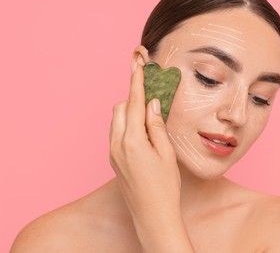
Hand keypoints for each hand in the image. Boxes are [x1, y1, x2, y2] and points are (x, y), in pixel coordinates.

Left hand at [109, 64, 180, 218]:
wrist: (152, 214)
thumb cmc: (164, 186)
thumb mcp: (166, 153)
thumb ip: (156, 125)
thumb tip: (151, 104)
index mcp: (132, 141)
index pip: (133, 103)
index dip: (136, 81)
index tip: (136, 64)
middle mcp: (117, 144)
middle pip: (120, 108)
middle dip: (133, 99)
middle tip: (152, 99)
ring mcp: (113, 153)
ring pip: (116, 120)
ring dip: (130, 112)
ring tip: (150, 119)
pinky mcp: (114, 160)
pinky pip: (116, 133)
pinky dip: (127, 125)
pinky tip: (143, 133)